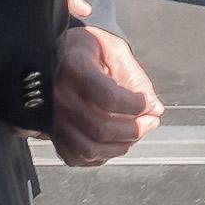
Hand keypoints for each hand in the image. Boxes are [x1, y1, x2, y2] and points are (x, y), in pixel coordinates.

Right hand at [48, 15, 162, 168]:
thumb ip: (136, 77)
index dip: (136, 106)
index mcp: (74, 68)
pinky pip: (74, 156)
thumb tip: (155, 108)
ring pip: (88, 148)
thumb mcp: (114, 48)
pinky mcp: (49, 131)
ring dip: (120, 147)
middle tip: (151, 121)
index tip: (149, 104)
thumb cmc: (86, 48)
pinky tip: (113, 143)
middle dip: (135, 129)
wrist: (54, 52)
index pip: (109, 98)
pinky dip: (99, 156)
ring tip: (135, 134)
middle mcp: (57, 95)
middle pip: (101, 128)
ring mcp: (51, 116)